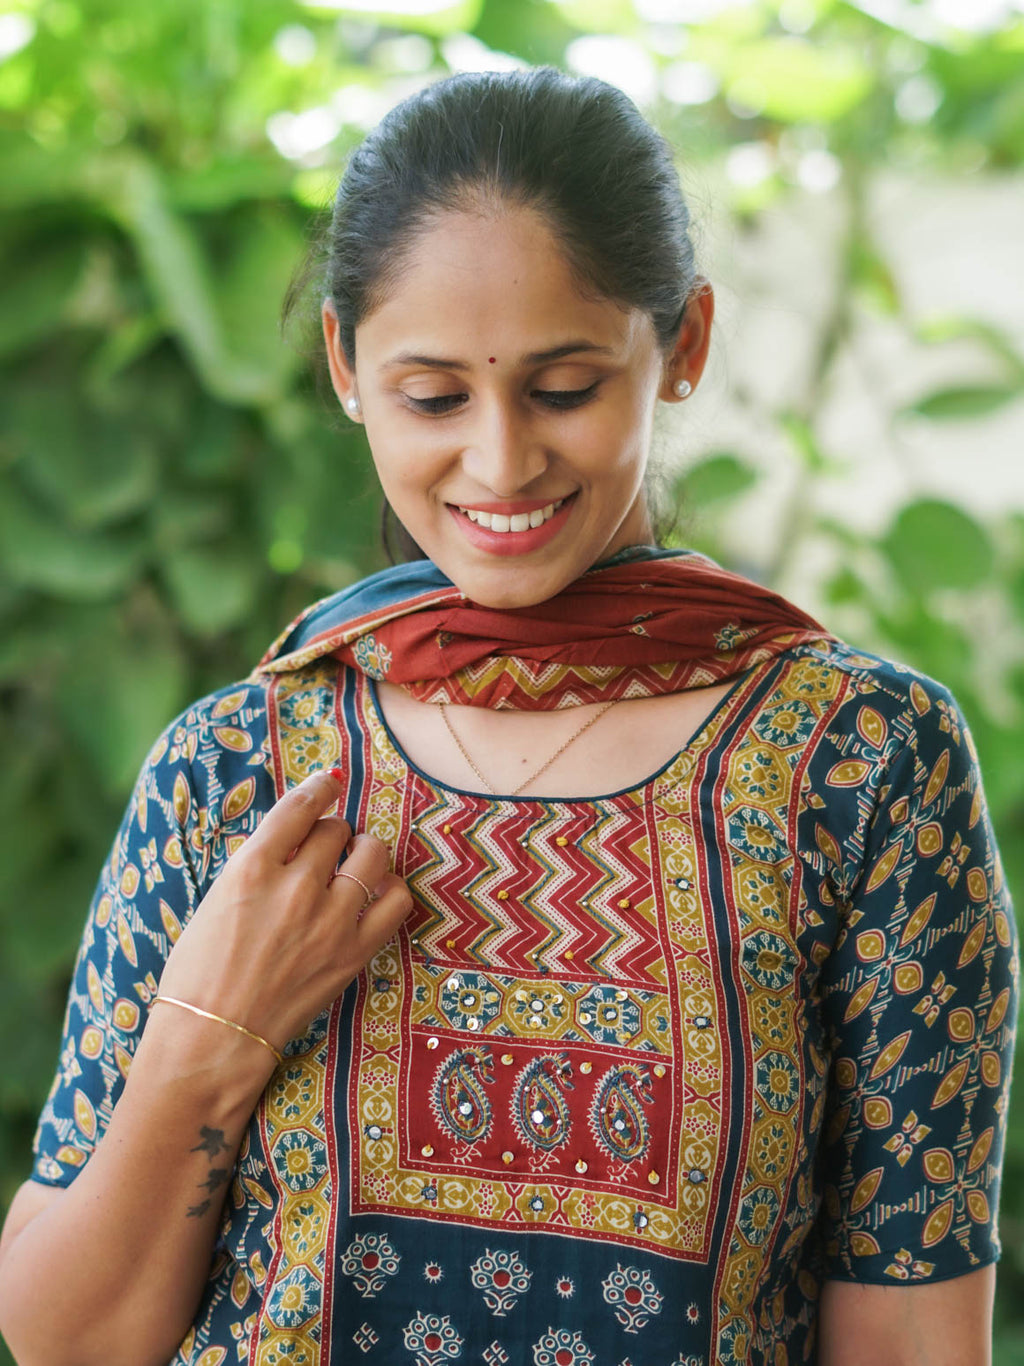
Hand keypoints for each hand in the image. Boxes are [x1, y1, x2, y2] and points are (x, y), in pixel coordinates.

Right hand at [155, 769, 412, 1062]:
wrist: (213, 1037)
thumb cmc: (200, 972)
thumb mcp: (217, 899)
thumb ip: (258, 863)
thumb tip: (293, 835)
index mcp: (251, 869)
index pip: (299, 807)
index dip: (318, 790)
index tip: (327, 785)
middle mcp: (295, 886)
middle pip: (335, 830)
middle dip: (331, 834)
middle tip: (325, 850)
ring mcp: (330, 920)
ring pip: (371, 854)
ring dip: (364, 852)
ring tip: (355, 864)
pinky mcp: (354, 952)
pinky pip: (396, 901)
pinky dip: (390, 889)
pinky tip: (375, 895)